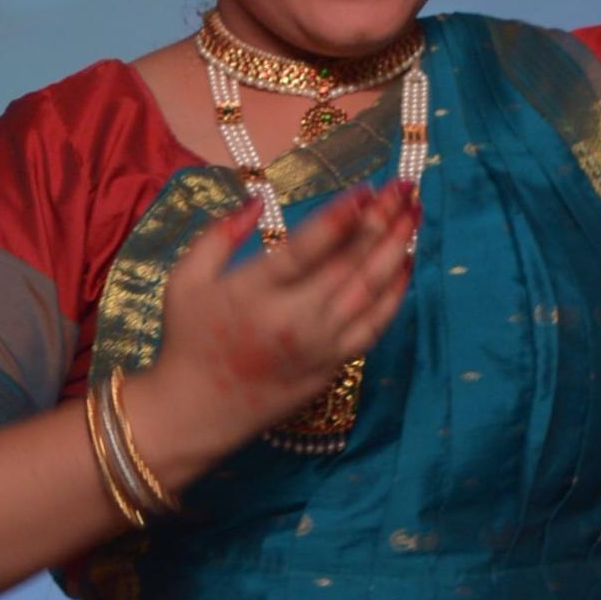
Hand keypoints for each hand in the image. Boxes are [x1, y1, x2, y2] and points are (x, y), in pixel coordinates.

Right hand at [136, 179, 419, 459]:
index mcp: (254, 292)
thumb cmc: (189, 338)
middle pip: (349, 263)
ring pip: (370, 291)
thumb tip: (257, 200)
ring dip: (396, 249)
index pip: (309, 246)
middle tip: (404, 188)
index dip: (342, 215)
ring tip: (414, 214)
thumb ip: (219, 234)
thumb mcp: (186, 279)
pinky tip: (406, 264)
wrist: (196, 411)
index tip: (367, 188)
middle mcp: (294, 319)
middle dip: (381, 221)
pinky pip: (374, 326)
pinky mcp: (332, 365)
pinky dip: (395, 294)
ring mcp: (319, 345)